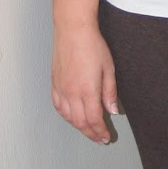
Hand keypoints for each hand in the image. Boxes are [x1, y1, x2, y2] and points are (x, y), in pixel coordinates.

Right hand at [51, 22, 118, 142]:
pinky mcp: (54, 83)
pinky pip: (58, 106)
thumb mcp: (108, 69)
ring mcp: (61, 88)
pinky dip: (66, 115)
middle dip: (91, 133)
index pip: (94, 119)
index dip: (100, 131)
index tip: (106, 137)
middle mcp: (72, 92)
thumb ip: (110, 92)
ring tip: (88, 130)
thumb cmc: (92, 45)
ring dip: (79, 126)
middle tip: (99, 139)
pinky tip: (72, 117)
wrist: (73, 30)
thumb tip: (112, 111)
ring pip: (68, 116)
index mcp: (87, 90)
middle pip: (80, 122)